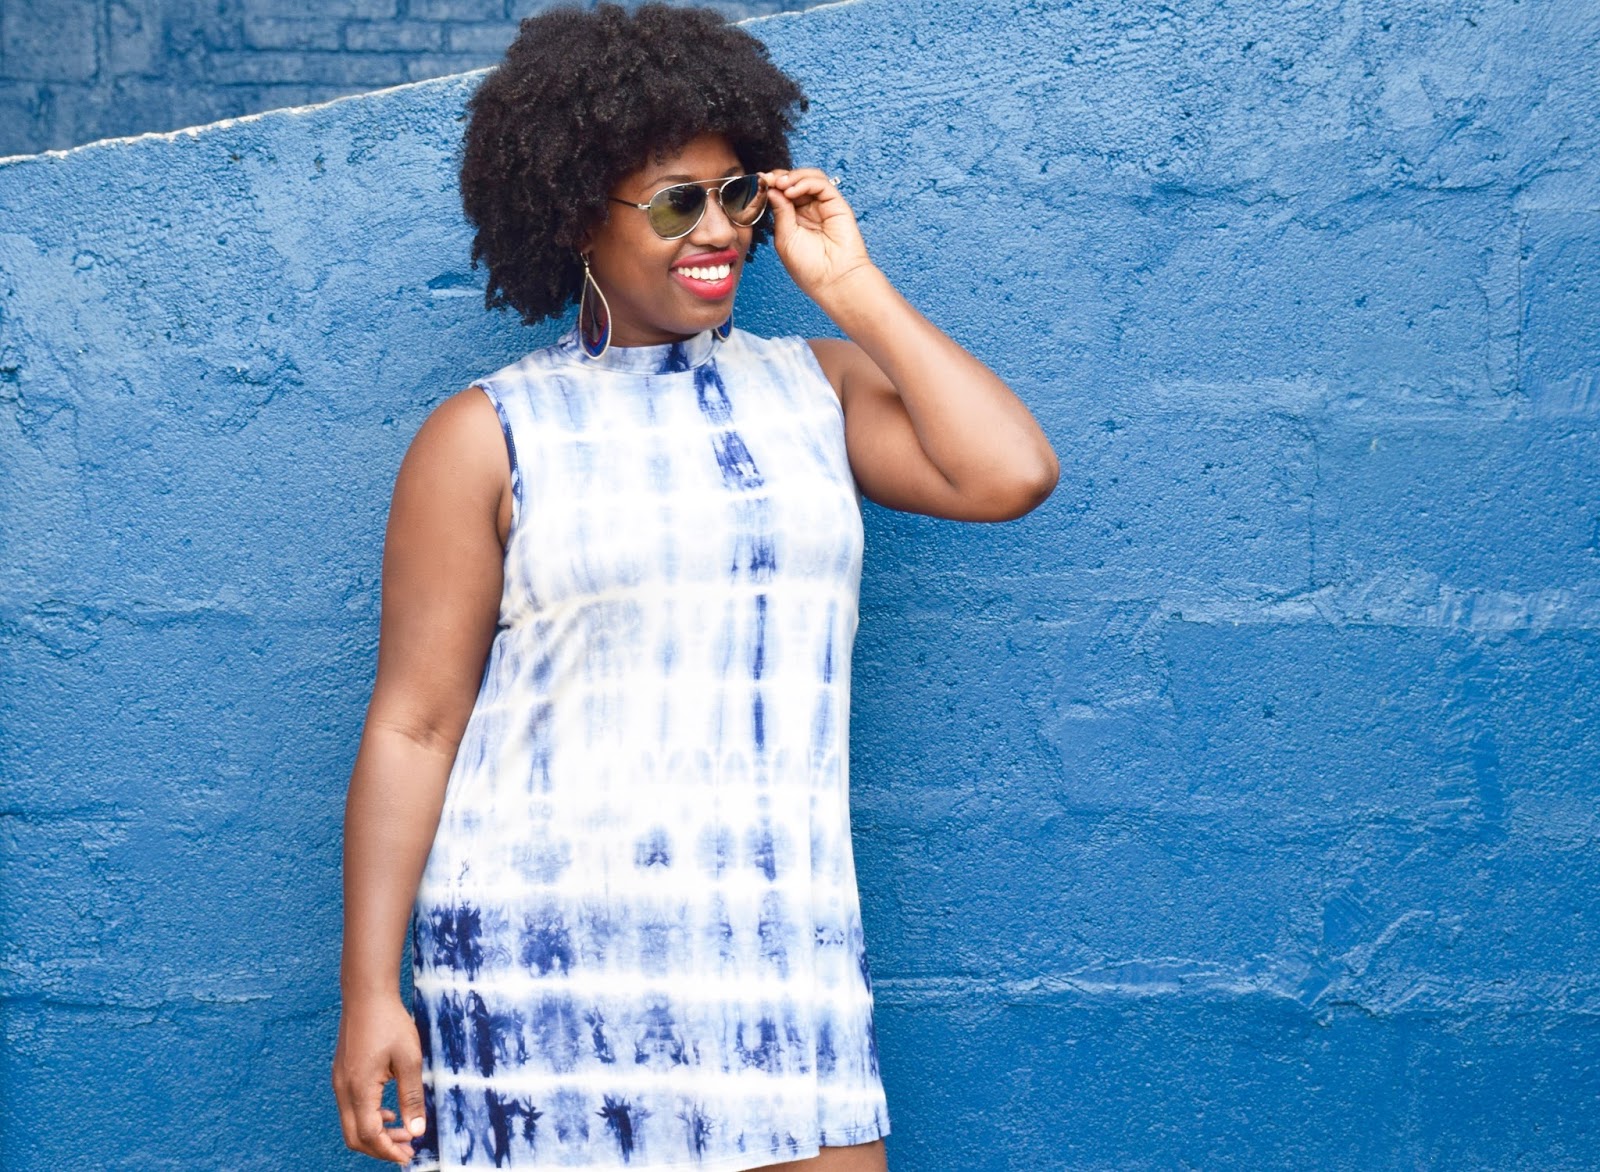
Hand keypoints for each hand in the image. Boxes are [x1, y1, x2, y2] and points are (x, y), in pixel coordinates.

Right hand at [332, 992, 428, 1165]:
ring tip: (404, 1132)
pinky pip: (351, 1108)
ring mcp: (339, 1083)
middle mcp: (343, 1090)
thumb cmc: (389, 1022)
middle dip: (381, 1148)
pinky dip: (369, 1118)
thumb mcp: (409, 1060)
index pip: (370, 1135)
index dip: (389, 1150)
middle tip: (408, 1149)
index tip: (409, 1155)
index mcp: (359, 1088)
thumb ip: (412, 1097)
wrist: (366, 994)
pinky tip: (389, 1113)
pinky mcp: (342, 1076)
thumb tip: (417, 1130)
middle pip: (355, 1137)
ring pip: (352, 1124)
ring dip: (376, 1134)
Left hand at [760, 168, 875, 302]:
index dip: (771, 185)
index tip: (758, 182)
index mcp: (794, 219)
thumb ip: (780, 211)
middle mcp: (809, 210)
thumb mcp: (785, 238)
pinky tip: (792, 191)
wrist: (833, 280)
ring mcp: (823, 206)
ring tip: (780, 184)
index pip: (782, 193)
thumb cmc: (809, 267)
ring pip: (808, 178)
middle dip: (779, 177)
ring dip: (792, 177)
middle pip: (794, 181)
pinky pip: (821, 184)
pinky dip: (805, 182)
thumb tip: (772, 188)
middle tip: (766, 180)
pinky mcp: (836, 204)